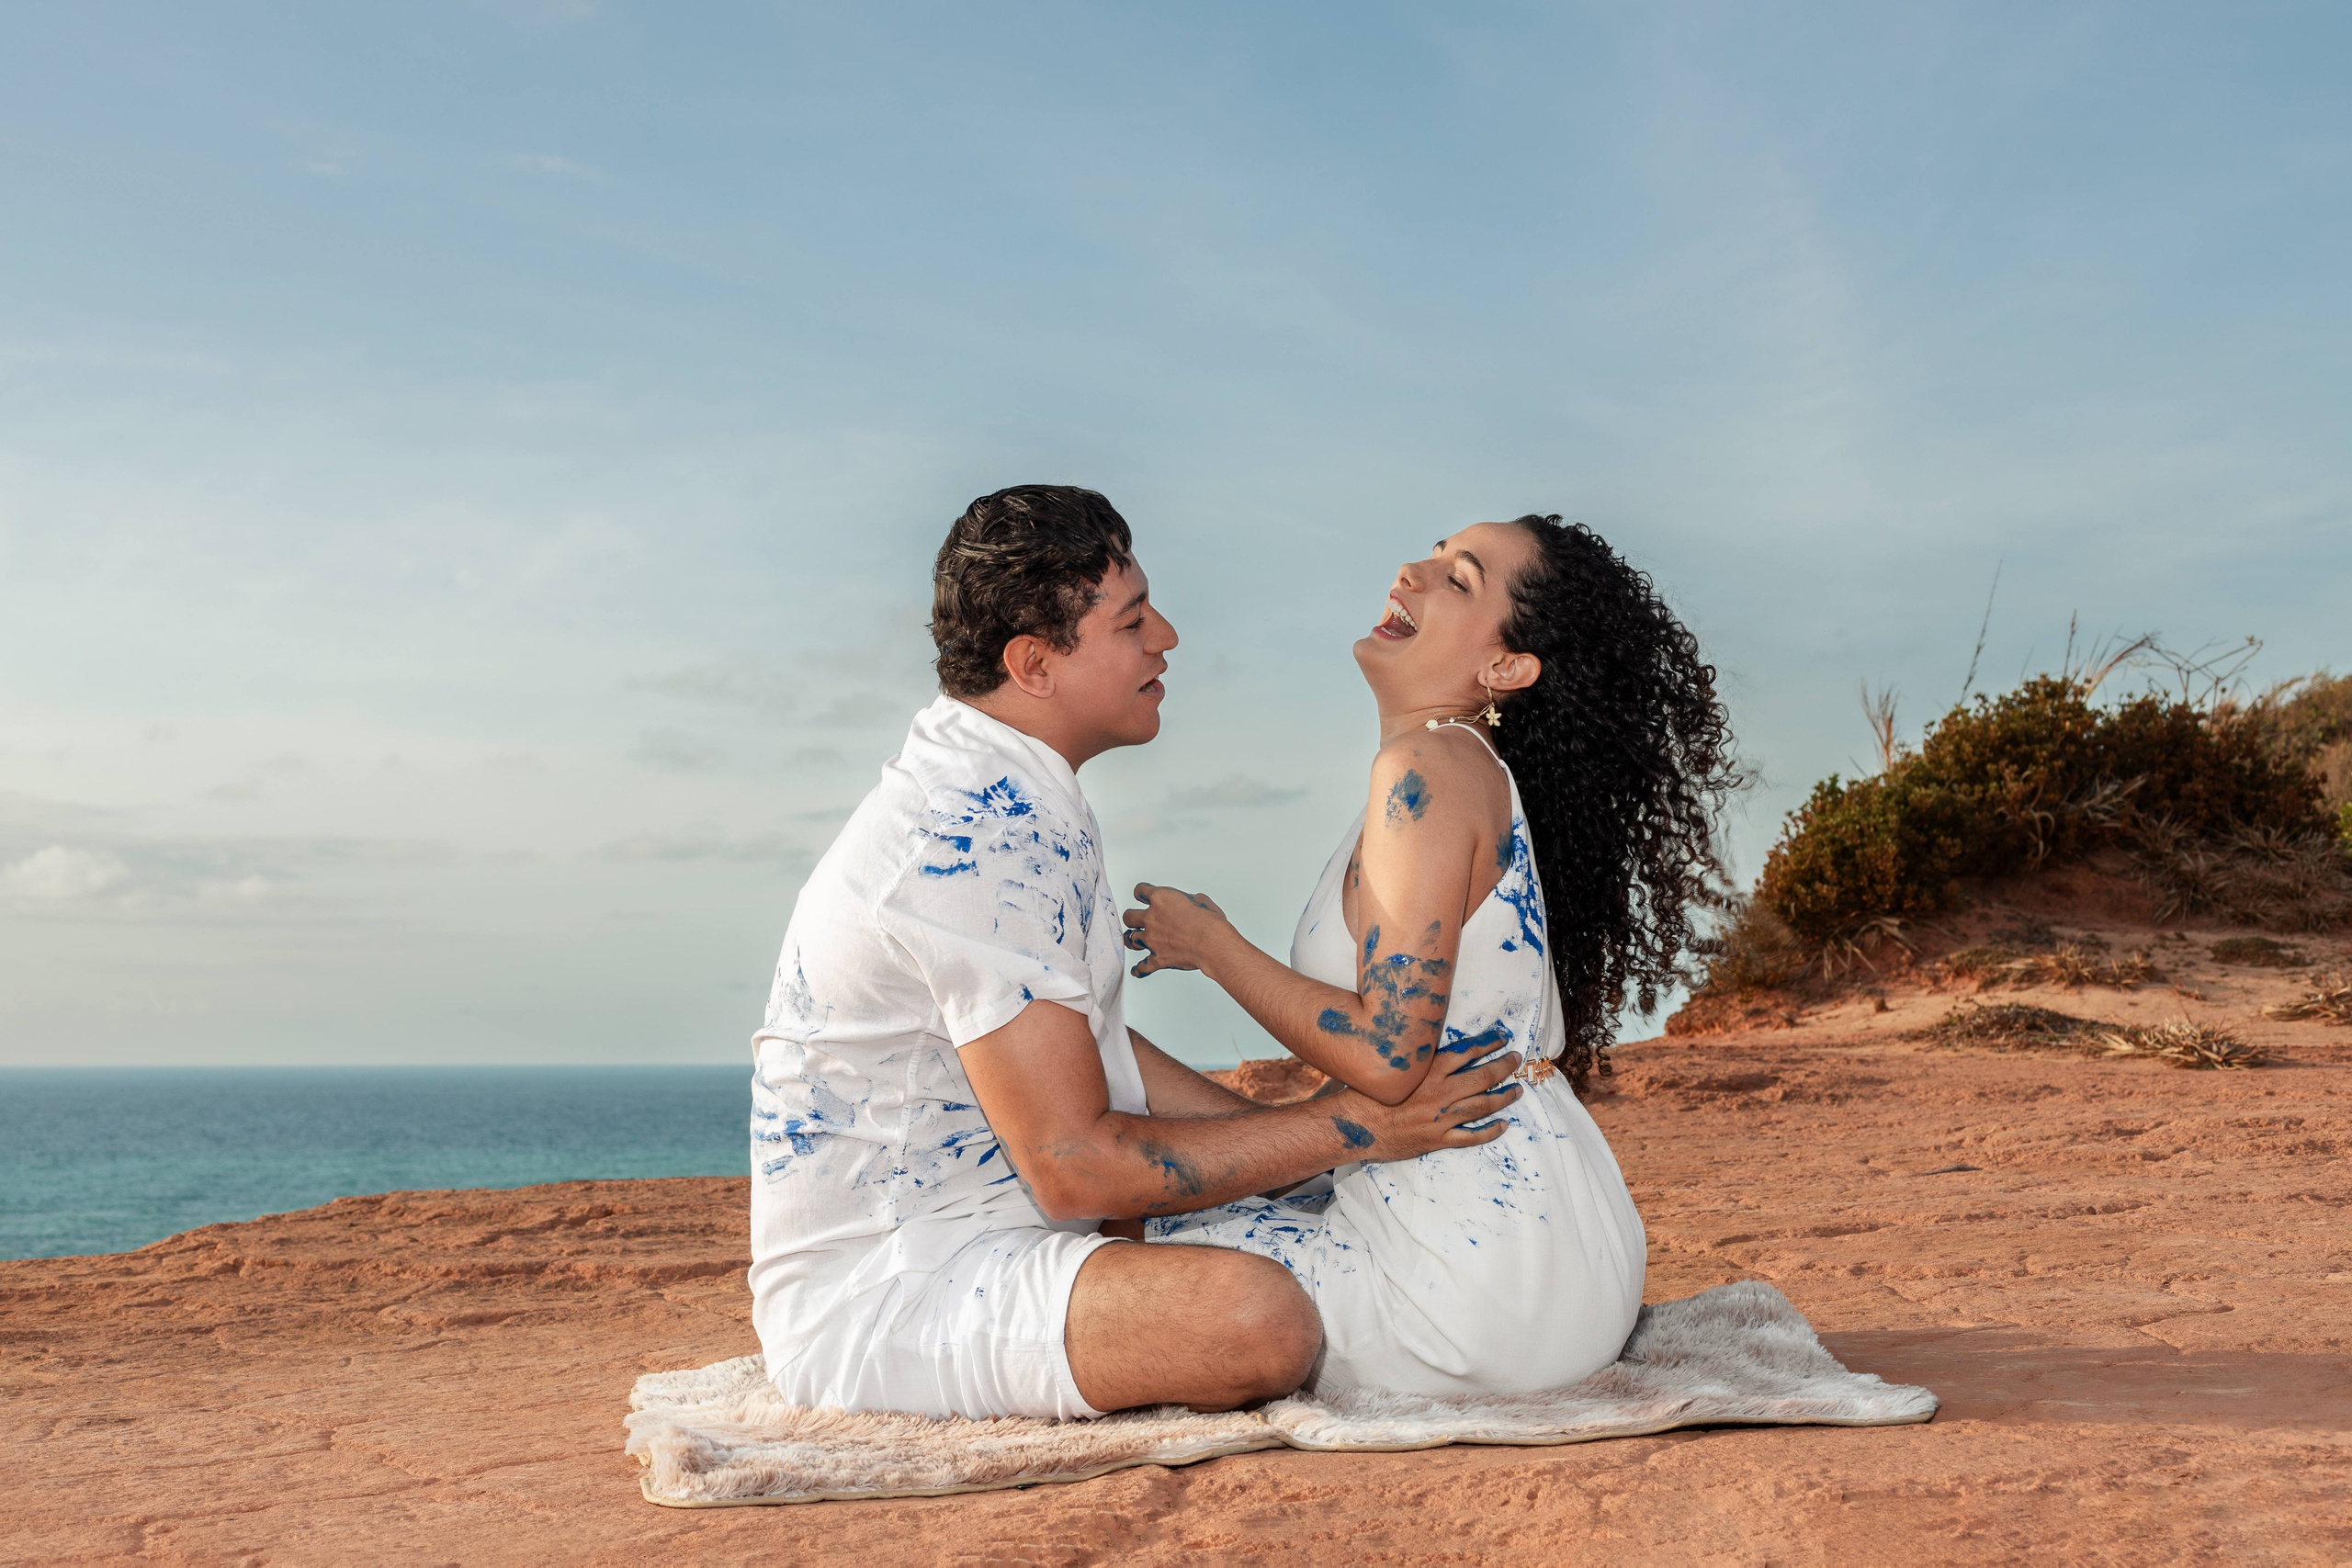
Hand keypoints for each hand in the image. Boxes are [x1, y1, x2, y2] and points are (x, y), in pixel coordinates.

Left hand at [1122, 883, 1233, 977]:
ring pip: (1131, 939)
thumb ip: (1188, 900)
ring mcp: (1152, 940)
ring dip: (1132, 939)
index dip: (1141, 892)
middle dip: (1131, 918)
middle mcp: (1152, 918)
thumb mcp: (1201, 900)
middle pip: (1129, 917)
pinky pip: (1143, 966)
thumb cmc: (1209, 923)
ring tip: (1133, 940)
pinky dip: (1140, 969)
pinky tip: (1136, 970)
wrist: (1212, 944)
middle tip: (1134, 919)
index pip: (1141, 891)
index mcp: (1161, 899)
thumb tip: (1188, 904)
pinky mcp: (1158, 958)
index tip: (1141, 894)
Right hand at [1330, 1047, 1522, 1160]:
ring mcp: (1441, 1117)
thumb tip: (1437, 1049)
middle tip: (1516, 1059)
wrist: (1357, 1126)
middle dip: (1504, 1066)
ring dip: (1504, 1097)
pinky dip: (1490, 1131)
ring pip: (1483, 1105)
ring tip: (1517, 1090)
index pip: (1467, 1052)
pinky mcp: (1439, 1139)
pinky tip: (1502, 1125)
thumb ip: (1418, 1061)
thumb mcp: (1396, 1068)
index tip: (1501, 1039)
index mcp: (1429, 1070)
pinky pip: (1471, 1136)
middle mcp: (1440, 1092)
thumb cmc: (1370, 1094)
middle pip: (1482, 1077)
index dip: (1488, 1044)